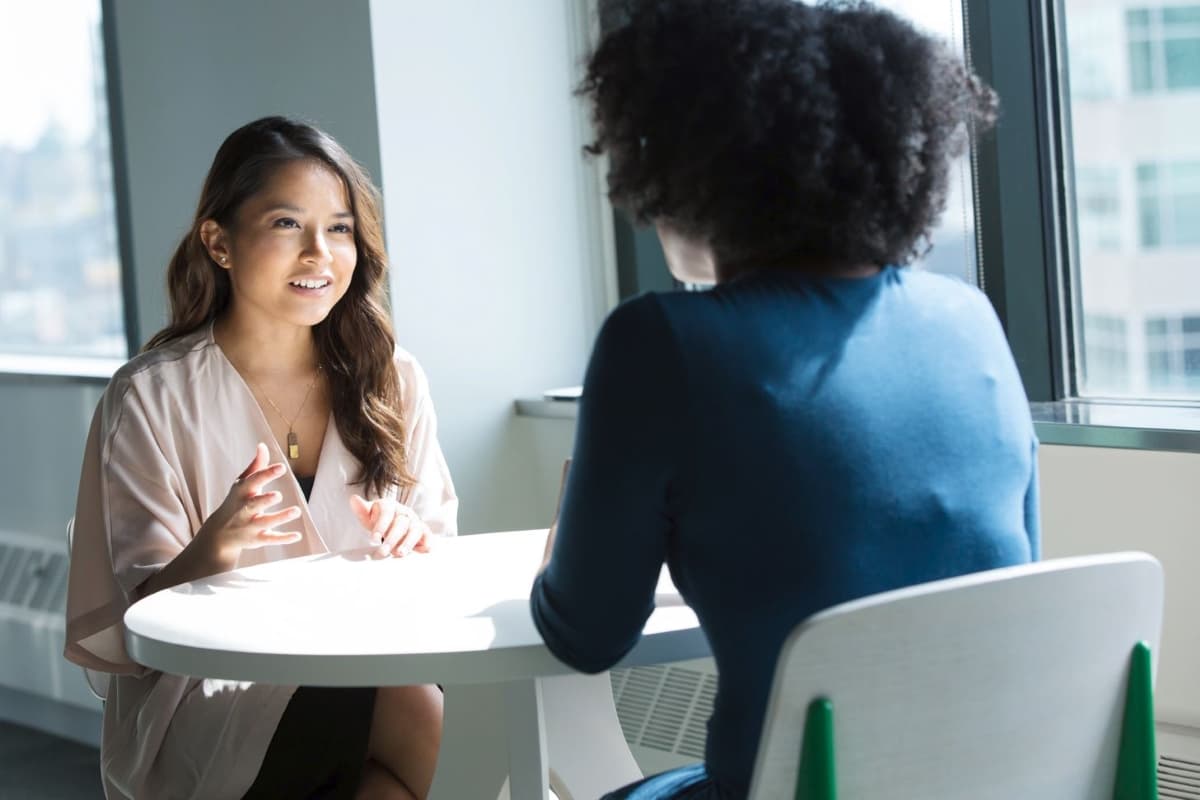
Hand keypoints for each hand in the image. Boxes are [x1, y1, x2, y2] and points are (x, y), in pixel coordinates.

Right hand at [200, 443, 302, 557]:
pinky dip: (283, 538)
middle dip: (265, 500)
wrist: (218, 533)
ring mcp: (250, 526)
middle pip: (254, 505)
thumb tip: (263, 445)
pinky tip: (297, 535)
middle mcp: (244, 510)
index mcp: (242, 492)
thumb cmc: (236, 501)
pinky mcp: (257, 539)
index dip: (266, 474)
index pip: (253, 481)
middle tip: (278, 495)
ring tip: (296, 511)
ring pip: (265, 522)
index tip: (281, 467)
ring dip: (280, 517)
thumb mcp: (242, 483)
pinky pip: (270, 539)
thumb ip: (256, 466)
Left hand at [350, 494, 430, 557]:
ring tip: (399, 554)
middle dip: (391, 539)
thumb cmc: (378, 520)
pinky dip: (427, 542)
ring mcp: (415, 521)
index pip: (386, 513)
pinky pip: (428, 535)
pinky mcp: (423, 531)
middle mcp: (404, 512)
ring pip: (415, 530)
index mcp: (390, 505)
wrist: (392, 523)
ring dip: (408, 543)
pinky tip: (424, 550)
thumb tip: (353, 499)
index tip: (372, 539)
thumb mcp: (368, 516)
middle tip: (382, 552)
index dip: (380, 525)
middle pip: (400, 523)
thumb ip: (361, 510)